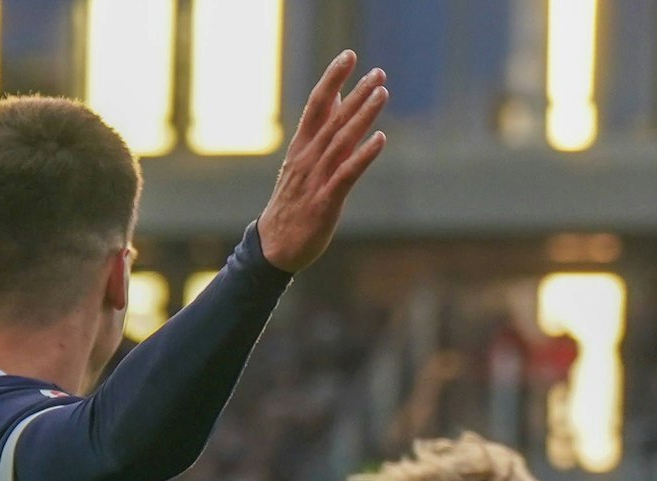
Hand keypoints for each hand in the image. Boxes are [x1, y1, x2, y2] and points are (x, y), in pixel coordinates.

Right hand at [256, 52, 388, 274]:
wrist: (275, 248)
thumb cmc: (293, 204)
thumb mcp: (303, 164)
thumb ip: (321, 133)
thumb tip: (337, 100)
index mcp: (301, 148)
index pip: (316, 106)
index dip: (332, 79)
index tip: (349, 56)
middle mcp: (307, 159)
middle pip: (332, 119)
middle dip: (355, 94)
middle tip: (378, 72)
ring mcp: (315, 180)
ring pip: (340, 142)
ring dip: (362, 117)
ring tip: (381, 94)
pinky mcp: (325, 202)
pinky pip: (346, 175)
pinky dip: (363, 156)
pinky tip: (380, 140)